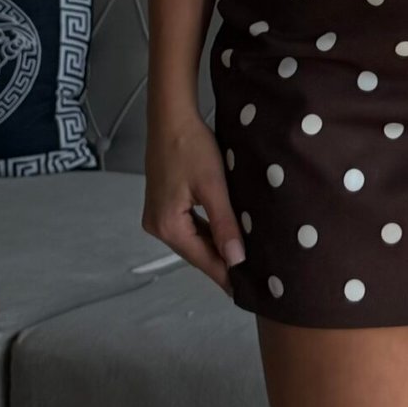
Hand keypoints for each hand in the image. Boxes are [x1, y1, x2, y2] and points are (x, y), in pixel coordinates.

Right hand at [142, 108, 245, 292]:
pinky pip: (187, 226)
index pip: (202, 259)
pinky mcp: (162, 204)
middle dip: (221, 260)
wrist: (172, 117)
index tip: (246, 289)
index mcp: (167, 226)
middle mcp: (157, 226)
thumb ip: (224, 224)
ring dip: (214, 246)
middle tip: (250, 275)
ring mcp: (157, 215)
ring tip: (241, 257)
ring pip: (192, 239)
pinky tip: (223, 233)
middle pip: (195, 251)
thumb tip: (236, 260)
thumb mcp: (213, 186)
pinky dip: (206, 231)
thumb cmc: (191, 146)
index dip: (225, 274)